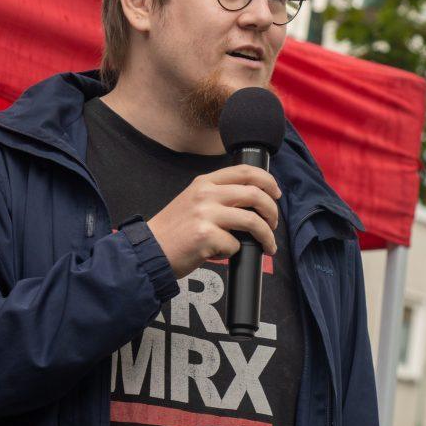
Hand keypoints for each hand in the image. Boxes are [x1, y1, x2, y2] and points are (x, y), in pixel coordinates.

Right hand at [147, 165, 281, 279]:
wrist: (150, 250)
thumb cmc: (173, 230)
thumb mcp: (192, 201)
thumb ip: (217, 196)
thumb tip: (251, 201)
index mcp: (204, 183)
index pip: (245, 171)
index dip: (267, 181)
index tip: (275, 193)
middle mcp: (206, 194)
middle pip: (255, 195)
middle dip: (272, 211)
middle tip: (273, 224)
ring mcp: (206, 214)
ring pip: (252, 221)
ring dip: (266, 236)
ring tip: (268, 246)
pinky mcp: (206, 236)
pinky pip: (235, 245)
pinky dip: (233, 252)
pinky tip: (222, 254)